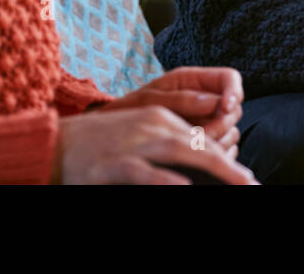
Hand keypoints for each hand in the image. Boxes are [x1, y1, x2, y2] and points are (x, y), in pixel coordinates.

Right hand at [55, 105, 256, 184]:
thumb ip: (170, 139)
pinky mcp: (114, 163)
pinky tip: (185, 188)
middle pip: (200, 142)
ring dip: (215, 167)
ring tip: (239, 183)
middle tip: (252, 184)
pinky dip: (166, 179)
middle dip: (229, 165)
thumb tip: (202, 155)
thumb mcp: (138, 132)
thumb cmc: (98, 144)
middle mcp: (151, 125)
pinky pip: (145, 171)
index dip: (227, 156)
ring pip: (181, 150)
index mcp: (159, 115)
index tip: (244, 176)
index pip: (202, 134)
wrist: (52, 144)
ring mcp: (133, 143)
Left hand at [103, 67, 243, 155]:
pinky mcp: (202, 145)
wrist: (111, 131)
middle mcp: (204, 100)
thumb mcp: (149, 100)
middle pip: (234, 109)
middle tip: (202, 135)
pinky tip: (195, 160)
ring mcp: (205, 123)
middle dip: (223, 123)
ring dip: (219, 143)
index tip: (226, 106)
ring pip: (231, 132)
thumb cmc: (127, 110)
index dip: (234, 91)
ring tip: (192, 149)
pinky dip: (214, 157)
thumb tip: (215, 102)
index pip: (230, 78)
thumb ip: (182, 99)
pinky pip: (222, 151)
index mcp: (193, 81)